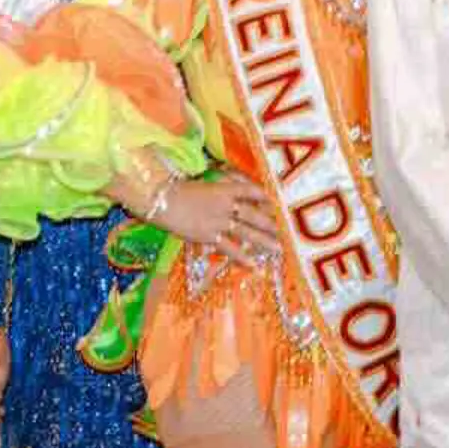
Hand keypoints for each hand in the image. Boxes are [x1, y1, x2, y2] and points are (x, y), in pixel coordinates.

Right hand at [152, 175, 278, 268]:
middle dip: (271, 222)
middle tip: (287, 229)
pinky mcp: (209, 236)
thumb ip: (217, 184)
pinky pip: (229, 248)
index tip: (276, 202)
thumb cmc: (175, 187)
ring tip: (280, 248)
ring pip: (247, 232)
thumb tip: (230, 185)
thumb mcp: (199, 181)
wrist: (161, 200)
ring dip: (265, 241)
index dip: (264, 196)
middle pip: (254, 214)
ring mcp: (218, 222)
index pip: (250, 191)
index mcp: (223, 189)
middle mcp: (225, 205)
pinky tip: (253, 265)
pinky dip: (241, 257)